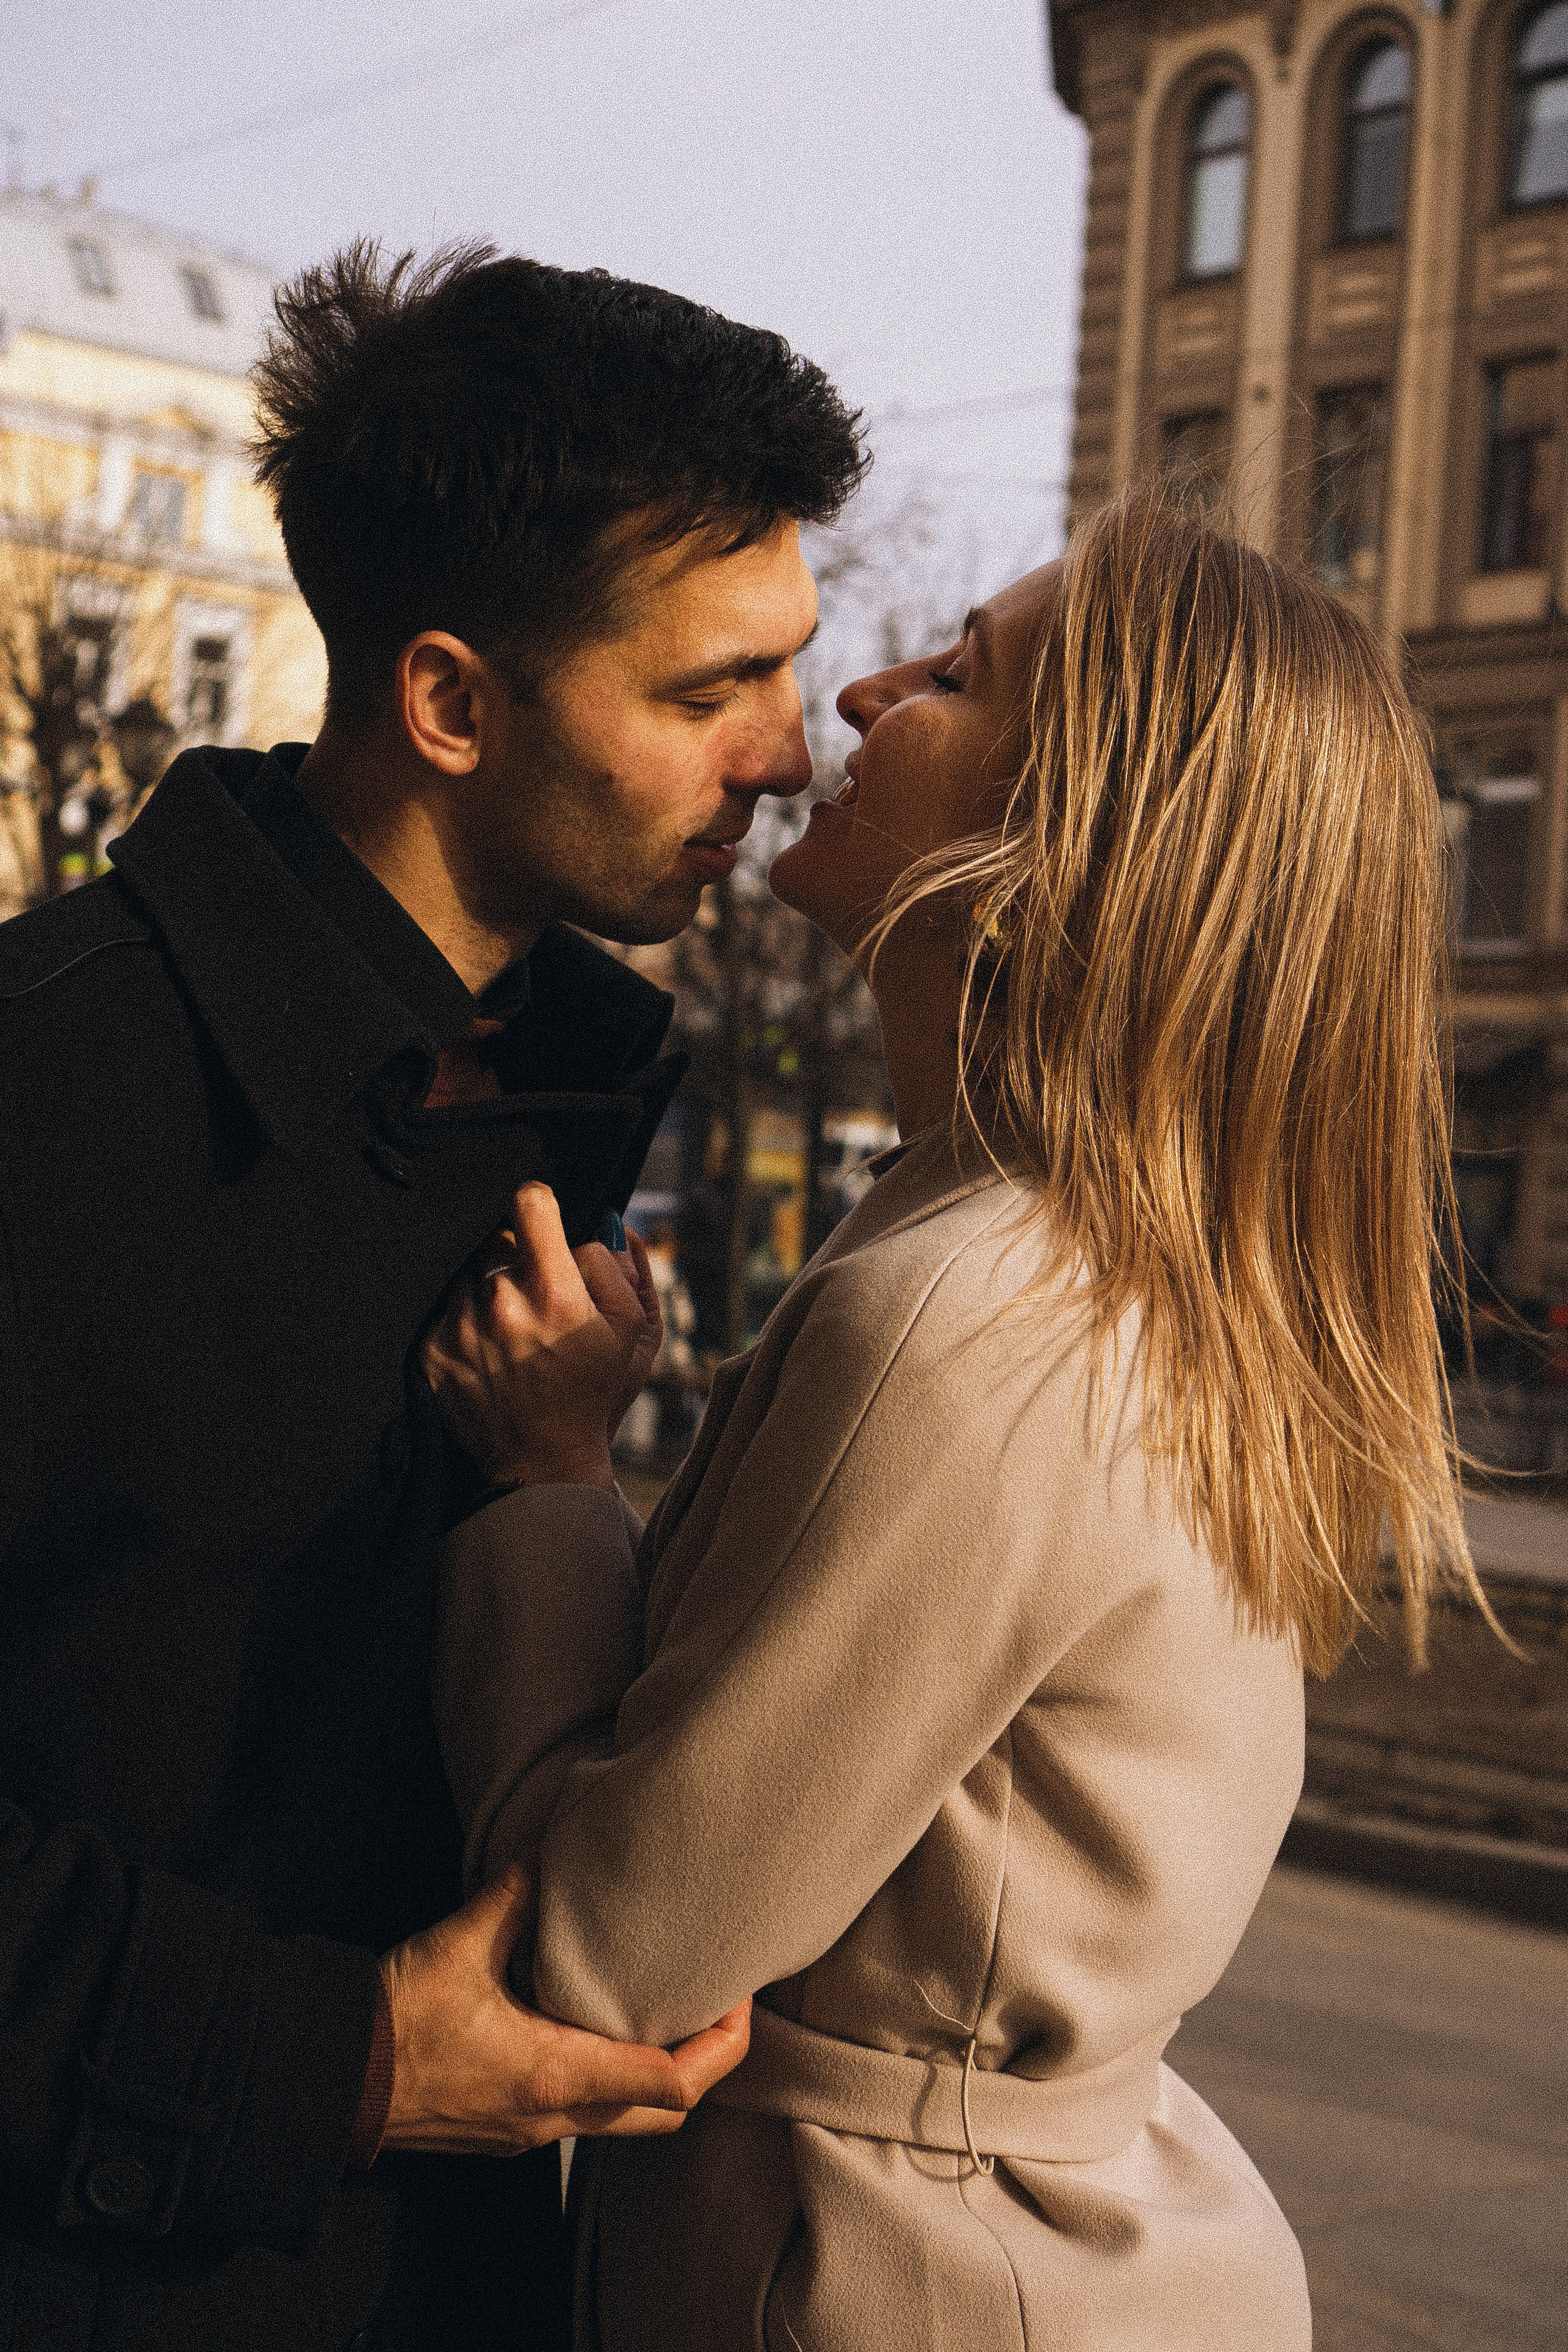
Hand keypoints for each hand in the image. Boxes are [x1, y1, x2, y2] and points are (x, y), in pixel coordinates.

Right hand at [379, 1865, 750, 2154]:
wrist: (327, 2081)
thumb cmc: (389, 2022)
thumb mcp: (459, 1943)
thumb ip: (518, 1894)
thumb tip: (557, 1848)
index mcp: (555, 2075)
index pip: (673, 2083)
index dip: (722, 2043)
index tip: (738, 1997)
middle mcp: (552, 2119)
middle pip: (665, 2114)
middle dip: (706, 2066)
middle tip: (720, 2006)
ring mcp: (530, 2133)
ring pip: (626, 2120)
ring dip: (659, 2072)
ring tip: (670, 2008)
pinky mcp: (509, 2130)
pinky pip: (585, 2116)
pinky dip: (614, 2078)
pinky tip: (602, 2027)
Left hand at [421, 1184, 661, 1488]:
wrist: (542, 1460)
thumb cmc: (593, 1392)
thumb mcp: (630, 1331)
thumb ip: (619, 1268)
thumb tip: (602, 1222)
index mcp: (552, 1291)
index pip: (529, 1203)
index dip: (540, 1205)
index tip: (543, 1221)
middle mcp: (500, 1303)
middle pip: (496, 1239)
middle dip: (516, 1257)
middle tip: (535, 1297)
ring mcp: (460, 1328)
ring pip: (466, 1273)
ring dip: (486, 1290)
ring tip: (511, 1332)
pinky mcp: (431, 1353)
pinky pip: (442, 1310)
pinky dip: (462, 1322)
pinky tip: (488, 1352)